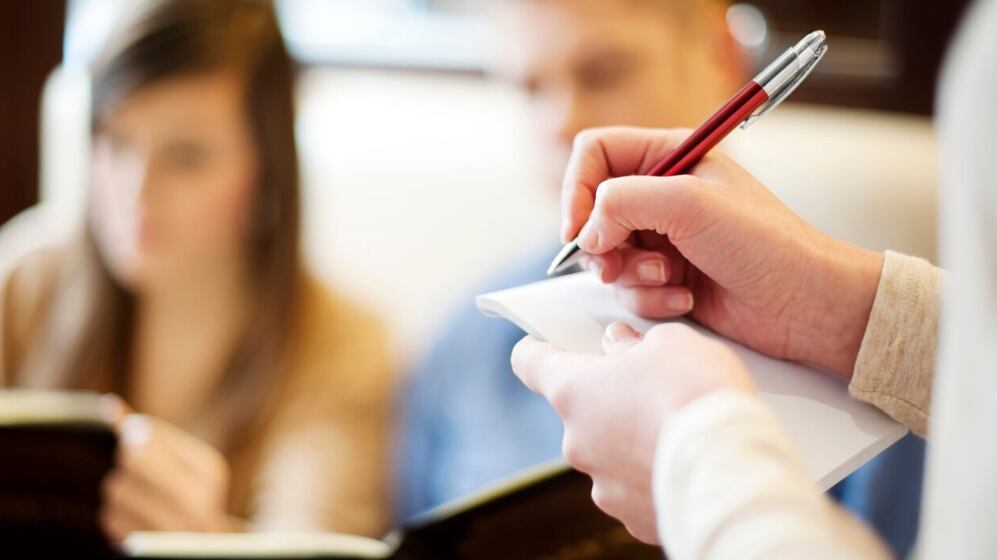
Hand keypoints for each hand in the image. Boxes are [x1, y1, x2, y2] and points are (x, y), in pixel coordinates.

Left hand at [98, 395, 236, 541]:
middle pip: (130, 459)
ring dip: (121, 488)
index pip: (148, 436)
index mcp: (209, 470)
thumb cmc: (195, 495)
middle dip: (130, 460)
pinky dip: (118, 514)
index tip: (135, 437)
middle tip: (143, 469)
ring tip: (146, 497)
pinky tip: (139, 518)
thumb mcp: (188, 462)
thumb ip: (153, 435)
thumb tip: (107, 404)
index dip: (134, 435)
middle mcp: (194, 503)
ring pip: (116, 488)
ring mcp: (169, 530)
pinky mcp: (144, 547)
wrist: (207, 546)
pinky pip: (109, 517)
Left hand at [512, 321, 752, 543]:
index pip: (531, 363)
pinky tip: (686, 464)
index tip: (542, 346)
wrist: (734, 467)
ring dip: (633, 441)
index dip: (536, 350)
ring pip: (610, 454)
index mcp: (573, 391)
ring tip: (677, 431)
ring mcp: (603, 486)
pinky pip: (637, 489)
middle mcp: (577, 442)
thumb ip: (635, 342)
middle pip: (580, 412)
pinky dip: (655, 476)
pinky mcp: (633, 518)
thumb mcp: (670, 342)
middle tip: (651, 389)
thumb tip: (620, 345)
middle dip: (610, 399)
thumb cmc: (697, 393)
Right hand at [562, 127, 882, 377]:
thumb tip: (584, 232)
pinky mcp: (666, 278)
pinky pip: (628, 289)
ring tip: (668, 280)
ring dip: (629, 275)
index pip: (595, 153)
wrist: (804, 303)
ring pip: (605, 255)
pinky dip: (649, 298)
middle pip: (591, 209)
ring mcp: (662, 238)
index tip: (577, 228)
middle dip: (601, 243)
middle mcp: (661, 194)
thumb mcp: (689, 203)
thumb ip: (622, 201)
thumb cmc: (765, 243)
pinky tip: (685, 300)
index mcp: (670, 156)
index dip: (576, 188)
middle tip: (616, 264)